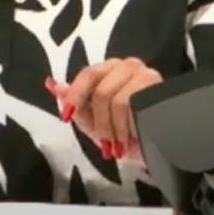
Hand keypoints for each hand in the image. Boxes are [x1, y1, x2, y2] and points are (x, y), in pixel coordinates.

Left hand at [46, 58, 162, 160]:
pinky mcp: (158, 88)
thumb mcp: (94, 123)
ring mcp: (146, 74)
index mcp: (109, 70)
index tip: (67, 116)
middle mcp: (128, 65)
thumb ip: (76, 105)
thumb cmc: (124, 133)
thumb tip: (54, 86)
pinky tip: (129, 140)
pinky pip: (132, 104)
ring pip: (116, 98)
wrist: (157, 149)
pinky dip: (125, 126)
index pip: (88, 74)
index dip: (75, 94)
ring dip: (113, 127)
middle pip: (101, 88)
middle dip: (99, 120)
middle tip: (103, 142)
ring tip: (118, 145)